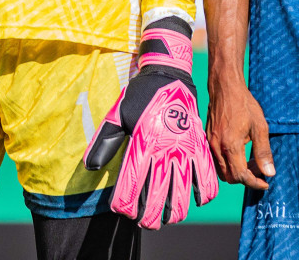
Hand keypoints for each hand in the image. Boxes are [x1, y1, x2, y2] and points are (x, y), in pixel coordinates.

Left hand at [84, 19, 218, 229]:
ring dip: (175, 211)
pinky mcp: (199, 146)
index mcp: (142, 143)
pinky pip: (207, 176)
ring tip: (168, 217)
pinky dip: (203, 192)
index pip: (131, 183)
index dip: (125, 203)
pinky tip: (195, 200)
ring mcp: (184, 149)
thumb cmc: (140, 96)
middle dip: (150, 216)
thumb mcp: (117, 114)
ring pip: (183, 193)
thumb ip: (104, 142)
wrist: (169, 75)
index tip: (122, 212)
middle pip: (158, 196)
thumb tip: (91, 167)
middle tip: (145, 223)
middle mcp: (163, 150)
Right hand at [206, 72, 272, 190]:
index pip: (241, 176)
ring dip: (237, 172)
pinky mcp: (208, 139)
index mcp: (230, 145)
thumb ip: (263, 152)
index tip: (266, 182)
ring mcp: (210, 143)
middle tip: (260, 167)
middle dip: (246, 178)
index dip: (254, 183)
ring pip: (221, 171)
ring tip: (251, 160)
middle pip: (229, 177)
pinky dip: (229, 164)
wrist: (225, 87)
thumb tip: (270, 173)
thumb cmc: (244, 104)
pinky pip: (217, 160)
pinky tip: (240, 153)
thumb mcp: (260, 127)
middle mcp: (217, 147)